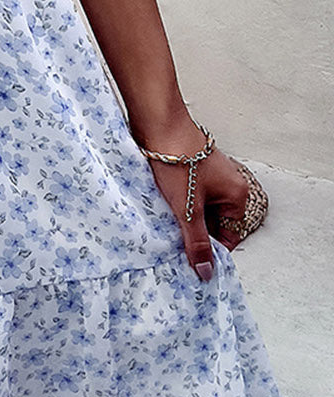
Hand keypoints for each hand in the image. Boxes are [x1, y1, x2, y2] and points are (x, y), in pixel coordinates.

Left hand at [135, 113, 254, 281]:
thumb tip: (206, 271)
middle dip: (196, 233)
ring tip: (167, 223)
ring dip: (185, 217)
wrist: (158, 125)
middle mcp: (228, 184)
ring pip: (200, 208)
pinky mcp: (192, 168)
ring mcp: (210, 175)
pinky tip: (162, 207)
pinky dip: (178, 202)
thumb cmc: (178, 162)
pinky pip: (189, 194)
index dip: (212, 249)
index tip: (193, 261)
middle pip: (214, 222)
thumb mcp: (187, 209)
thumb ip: (197, 242)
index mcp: (236, 195)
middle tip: (175, 244)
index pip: (230, 235)